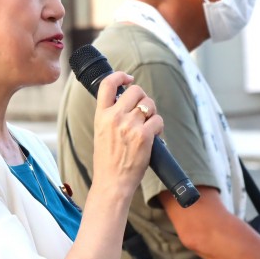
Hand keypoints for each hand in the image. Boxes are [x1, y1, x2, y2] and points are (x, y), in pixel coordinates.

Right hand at [91, 71, 162, 195]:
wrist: (112, 182)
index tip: (128, 79)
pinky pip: (158, 120)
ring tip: (147, 126)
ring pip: (149, 104)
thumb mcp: (101, 133)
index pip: (107, 84)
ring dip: (152, 113)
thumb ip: (111, 115)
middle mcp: (114, 117)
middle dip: (143, 98)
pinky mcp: (144, 136)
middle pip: (135, 91)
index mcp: (101, 116)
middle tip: (143, 110)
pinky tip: (152, 137)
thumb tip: (128, 100)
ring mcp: (130, 126)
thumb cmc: (108, 160)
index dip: (120, 76)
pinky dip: (158, 127)